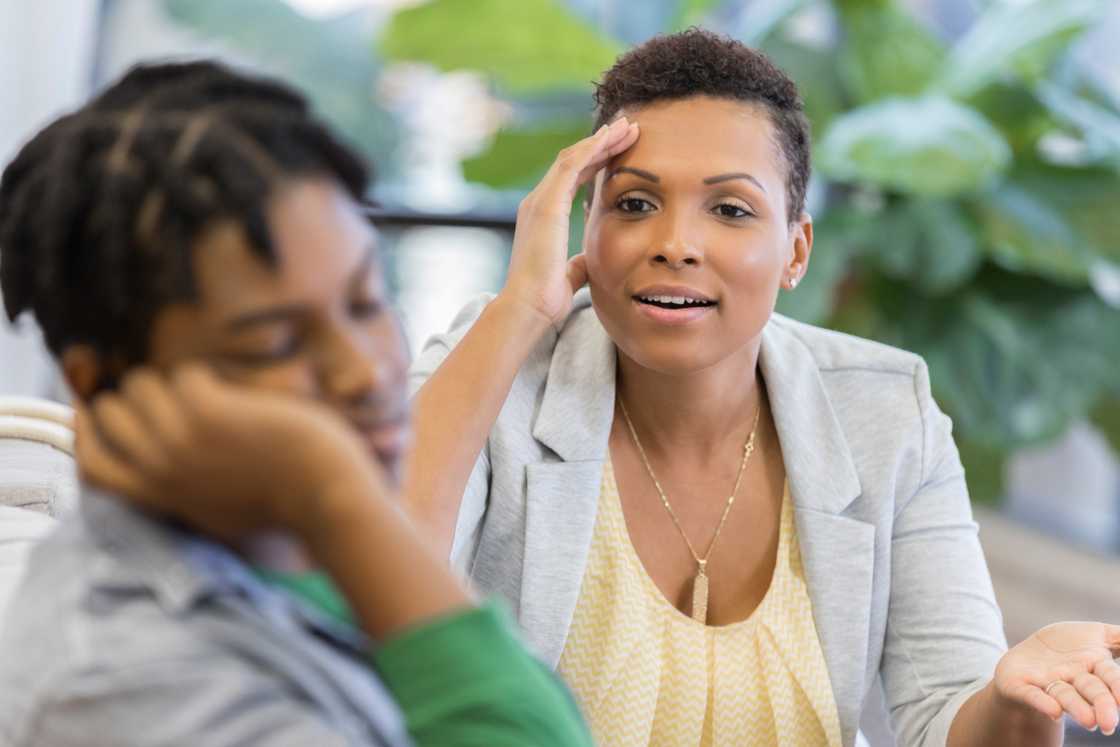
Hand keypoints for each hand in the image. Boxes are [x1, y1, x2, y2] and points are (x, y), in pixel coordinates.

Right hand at [75, 365, 386, 543]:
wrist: (326, 497)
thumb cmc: (286, 501)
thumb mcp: (217, 511)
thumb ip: (183, 490)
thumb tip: (160, 463)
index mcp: (160, 496)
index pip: (89, 465)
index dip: (85, 433)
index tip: (96, 412)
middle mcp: (161, 469)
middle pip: (109, 413)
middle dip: (139, 396)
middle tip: (178, 398)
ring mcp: (180, 441)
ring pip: (140, 385)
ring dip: (174, 381)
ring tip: (213, 396)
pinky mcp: (209, 414)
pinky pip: (186, 375)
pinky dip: (208, 378)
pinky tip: (237, 397)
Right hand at [501, 116, 638, 326]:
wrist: (528, 308)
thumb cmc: (545, 298)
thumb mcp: (570, 274)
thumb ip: (578, 262)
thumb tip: (588, 260)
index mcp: (543, 217)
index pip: (572, 178)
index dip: (597, 162)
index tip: (621, 151)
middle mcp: (538, 203)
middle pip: (573, 161)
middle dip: (602, 144)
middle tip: (628, 129)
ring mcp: (539, 201)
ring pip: (573, 157)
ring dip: (601, 140)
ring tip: (626, 127)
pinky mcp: (546, 204)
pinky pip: (571, 165)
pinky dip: (592, 148)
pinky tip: (611, 138)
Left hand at [993, 621, 1119, 733]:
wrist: (1027, 658)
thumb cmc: (1067, 646)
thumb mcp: (1095, 634)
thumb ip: (1119, 637)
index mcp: (1095, 665)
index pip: (1111, 677)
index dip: (1119, 687)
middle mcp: (1074, 678)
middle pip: (1092, 690)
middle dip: (1102, 705)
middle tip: (1109, 723)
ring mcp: (1049, 683)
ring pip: (1065, 696)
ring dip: (1076, 708)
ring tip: (1088, 722)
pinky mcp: (1022, 686)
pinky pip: (1032, 695)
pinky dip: (1042, 702)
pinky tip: (1054, 711)